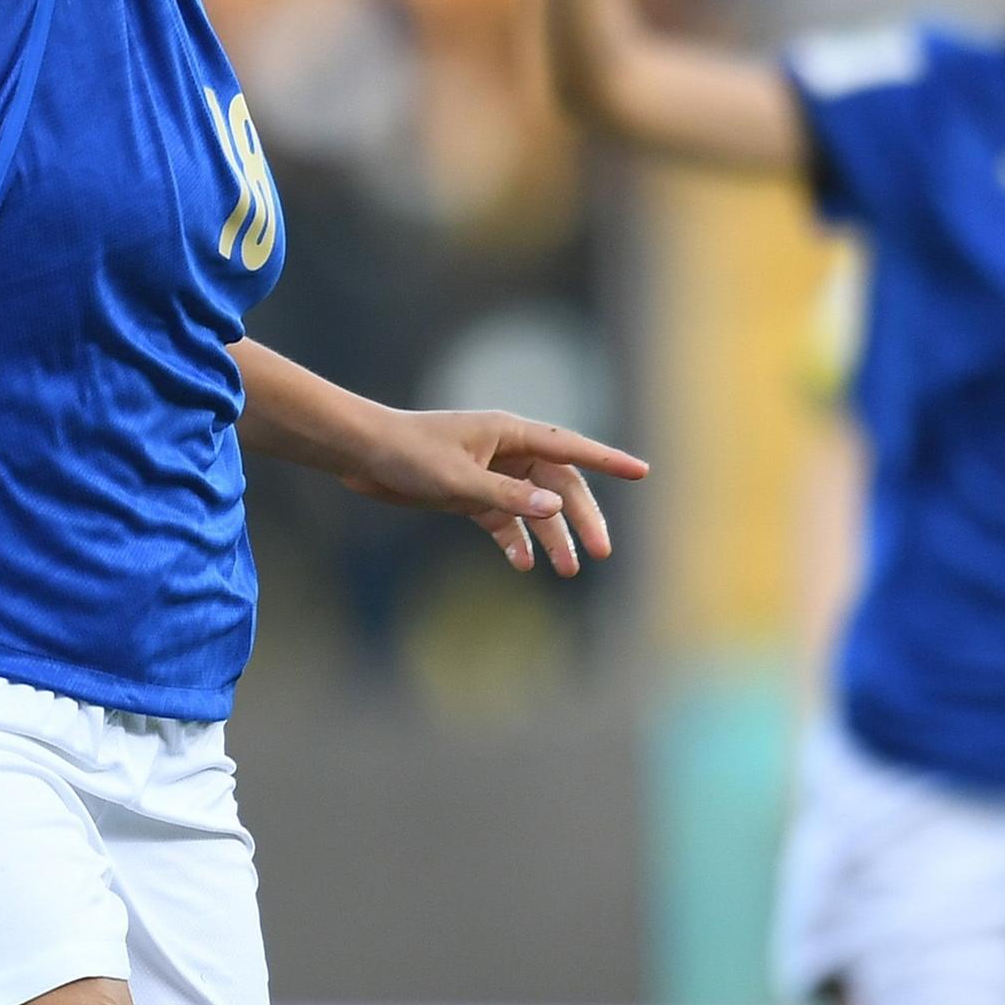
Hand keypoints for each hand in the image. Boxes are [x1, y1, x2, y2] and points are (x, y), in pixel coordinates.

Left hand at [337, 407, 650, 576]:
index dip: (607, 460)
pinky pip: (504, 519)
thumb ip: (507, 498)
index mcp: (509, 433)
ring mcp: (490, 472)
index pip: (570, 448)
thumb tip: (555, 510)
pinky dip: (515, 540)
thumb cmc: (408, 456)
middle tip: (601, 552)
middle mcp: (506, 450)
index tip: (642, 472)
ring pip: (534, 507)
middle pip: (559, 485)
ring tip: (568, 571)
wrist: (362, 455)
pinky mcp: (471, 494)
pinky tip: (522, 564)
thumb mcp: (459, 481)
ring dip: (551, 537)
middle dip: (582, 519)